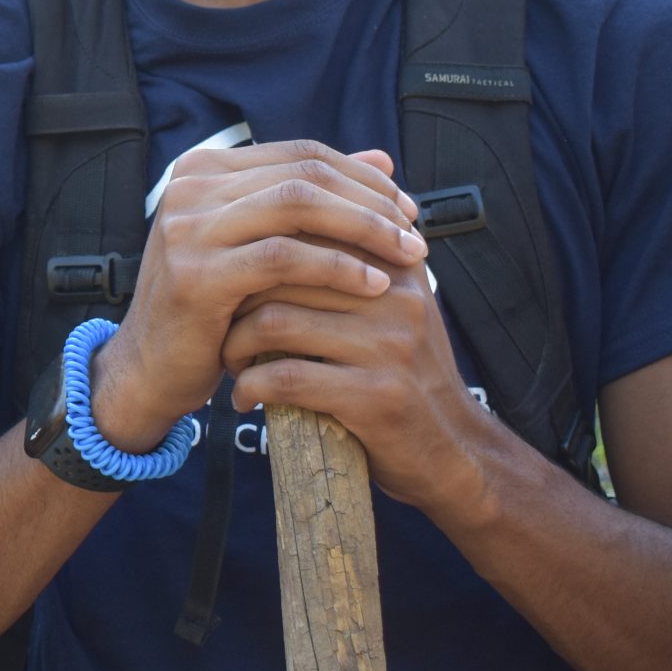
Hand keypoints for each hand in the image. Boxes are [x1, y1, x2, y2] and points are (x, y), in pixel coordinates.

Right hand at [89, 142, 427, 450]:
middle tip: (416, 232)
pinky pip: (283, 258)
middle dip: (370, 202)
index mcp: (205, 168)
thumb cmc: (216, 306)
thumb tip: (384, 159)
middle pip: (304, 175)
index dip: (361, 177)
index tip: (407, 208)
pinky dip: (337, 267)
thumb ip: (313, 202)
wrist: (153, 366)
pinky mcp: (196, 272)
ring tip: (406, 256)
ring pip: (298, 205)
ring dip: (363, 229)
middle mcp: (189, 186)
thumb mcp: (262, 244)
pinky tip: (373, 285)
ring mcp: (187, 226)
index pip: (301, 154)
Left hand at [221, 254, 497, 511]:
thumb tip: (271, 223)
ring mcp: (388, 346)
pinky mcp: (375, 396)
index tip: (230, 281)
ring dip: (234, 346)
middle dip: (234, 300)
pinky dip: (249, 387)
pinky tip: (245, 398)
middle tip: (219, 325)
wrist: (452, 447)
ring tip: (231, 362)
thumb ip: (347, 263)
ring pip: (274, 323)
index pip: (302, 230)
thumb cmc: (400, 372)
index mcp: (393, 262)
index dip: (252, 256)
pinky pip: (285, 378)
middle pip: (280, 272)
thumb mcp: (388, 305)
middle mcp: (394, 295)